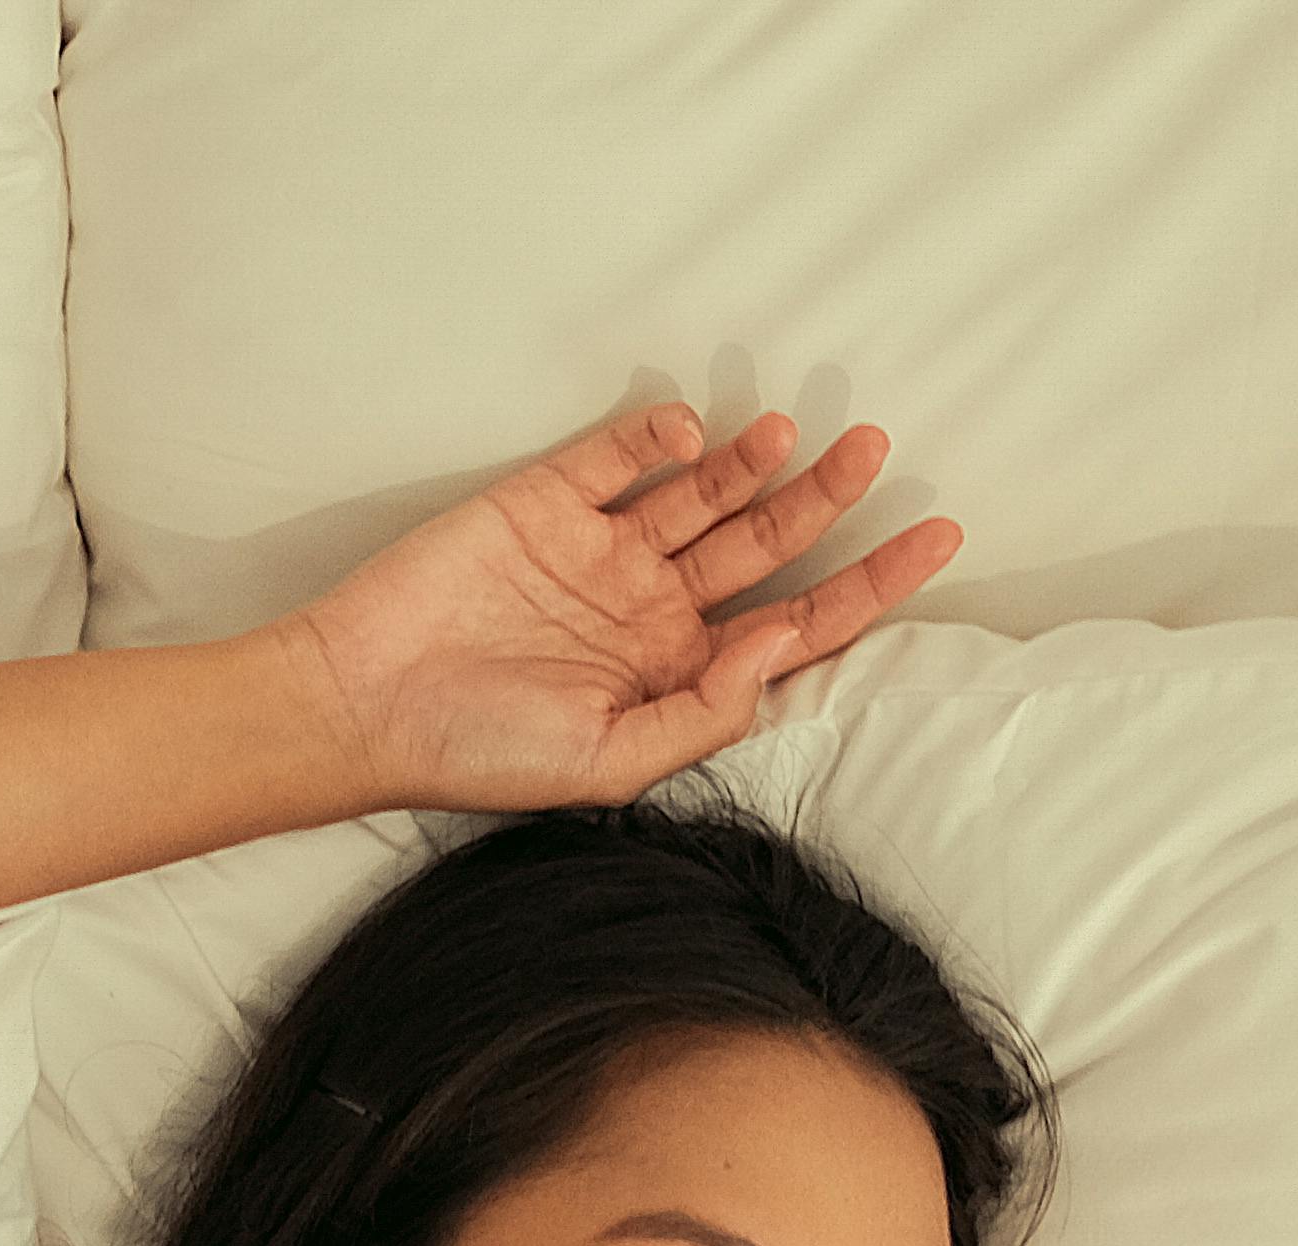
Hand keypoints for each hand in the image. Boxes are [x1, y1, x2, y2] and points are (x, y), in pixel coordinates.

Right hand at [272, 400, 969, 815]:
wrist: (362, 703)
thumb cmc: (478, 752)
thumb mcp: (608, 762)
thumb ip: (704, 709)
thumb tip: (784, 636)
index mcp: (676, 676)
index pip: (796, 624)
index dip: (868, 584)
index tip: (935, 538)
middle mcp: (650, 611)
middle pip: (765, 547)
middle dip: (827, 502)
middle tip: (877, 450)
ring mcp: (602, 552)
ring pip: (706, 495)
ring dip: (755, 463)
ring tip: (798, 431)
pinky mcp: (548, 501)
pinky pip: (619, 458)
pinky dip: (659, 441)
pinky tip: (690, 438)